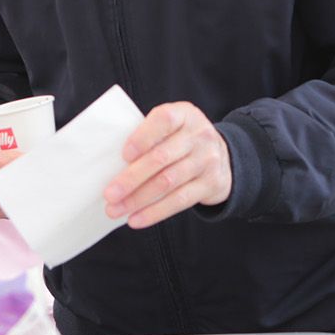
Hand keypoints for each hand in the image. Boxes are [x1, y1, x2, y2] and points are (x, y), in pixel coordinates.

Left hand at [104, 102, 231, 228]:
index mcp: (184, 114)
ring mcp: (207, 160)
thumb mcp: (173, 128)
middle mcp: (199, 135)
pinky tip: (136, 219)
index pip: (164, 120)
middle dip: (131, 178)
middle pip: (161, 158)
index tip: (123, 155)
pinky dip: (155, 212)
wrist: (224, 157)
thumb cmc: (182, 141)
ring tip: (115, 210)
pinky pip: (179, 200)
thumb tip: (111, 164)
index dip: (142, 137)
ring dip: (138, 199)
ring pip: (168, 182)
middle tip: (109, 194)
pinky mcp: (211, 184)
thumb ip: (150, 136)